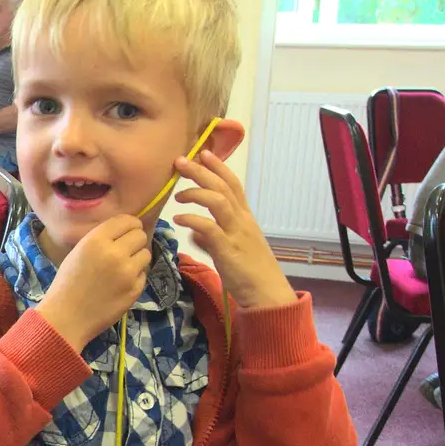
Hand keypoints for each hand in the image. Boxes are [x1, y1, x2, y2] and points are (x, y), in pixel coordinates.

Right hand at [35, 214, 151, 347]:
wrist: (66, 317)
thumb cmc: (67, 283)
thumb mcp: (78, 251)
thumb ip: (101, 238)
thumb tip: (124, 230)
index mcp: (96, 240)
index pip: (127, 220)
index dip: (130, 224)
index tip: (128, 231)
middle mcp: (115, 253)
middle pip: (140, 235)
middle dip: (134, 241)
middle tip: (125, 250)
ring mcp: (127, 272)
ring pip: (146, 254)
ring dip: (137, 258)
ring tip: (122, 268)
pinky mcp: (135, 289)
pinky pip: (143, 274)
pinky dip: (135, 277)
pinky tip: (120, 284)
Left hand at [171, 151, 294, 309]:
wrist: (266, 293)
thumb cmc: (248, 273)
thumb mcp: (230, 249)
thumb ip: (212, 237)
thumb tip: (194, 230)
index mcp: (245, 218)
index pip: (232, 184)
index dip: (218, 167)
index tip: (203, 152)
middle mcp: (242, 220)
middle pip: (223, 187)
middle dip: (201, 171)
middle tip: (181, 161)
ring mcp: (236, 233)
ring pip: (218, 201)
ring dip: (196, 193)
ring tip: (178, 195)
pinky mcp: (228, 249)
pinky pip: (209, 227)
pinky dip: (192, 219)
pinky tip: (179, 219)